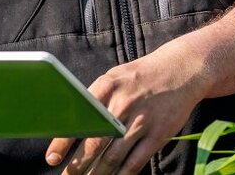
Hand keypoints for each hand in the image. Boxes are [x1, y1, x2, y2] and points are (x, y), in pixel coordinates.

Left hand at [45, 39, 208, 174]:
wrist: (182, 70)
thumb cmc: (141, 76)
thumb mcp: (115, 77)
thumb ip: (95, 98)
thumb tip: (72, 123)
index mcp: (107, 87)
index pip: (79, 118)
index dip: (63, 141)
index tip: (52, 158)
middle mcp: (123, 104)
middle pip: (95, 144)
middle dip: (77, 166)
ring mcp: (142, 121)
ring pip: (113, 157)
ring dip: (97, 174)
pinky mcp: (158, 134)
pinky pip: (136, 162)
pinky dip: (122, 174)